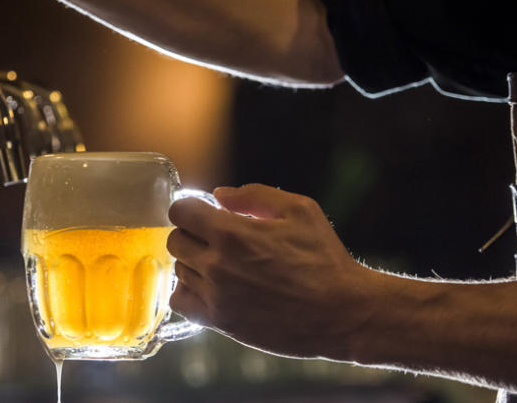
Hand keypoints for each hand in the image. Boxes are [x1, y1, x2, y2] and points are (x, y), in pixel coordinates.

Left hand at [166, 183, 372, 359]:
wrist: (341, 313)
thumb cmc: (325, 260)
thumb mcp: (300, 210)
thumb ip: (254, 196)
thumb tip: (219, 195)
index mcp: (232, 234)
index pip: (180, 212)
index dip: (191, 209)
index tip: (205, 214)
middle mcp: (217, 265)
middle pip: (175, 240)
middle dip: (192, 234)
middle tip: (216, 240)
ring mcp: (216, 296)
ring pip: (179, 270)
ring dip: (194, 263)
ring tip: (222, 265)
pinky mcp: (220, 321)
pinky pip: (180, 301)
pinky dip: (189, 292)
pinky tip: (210, 288)